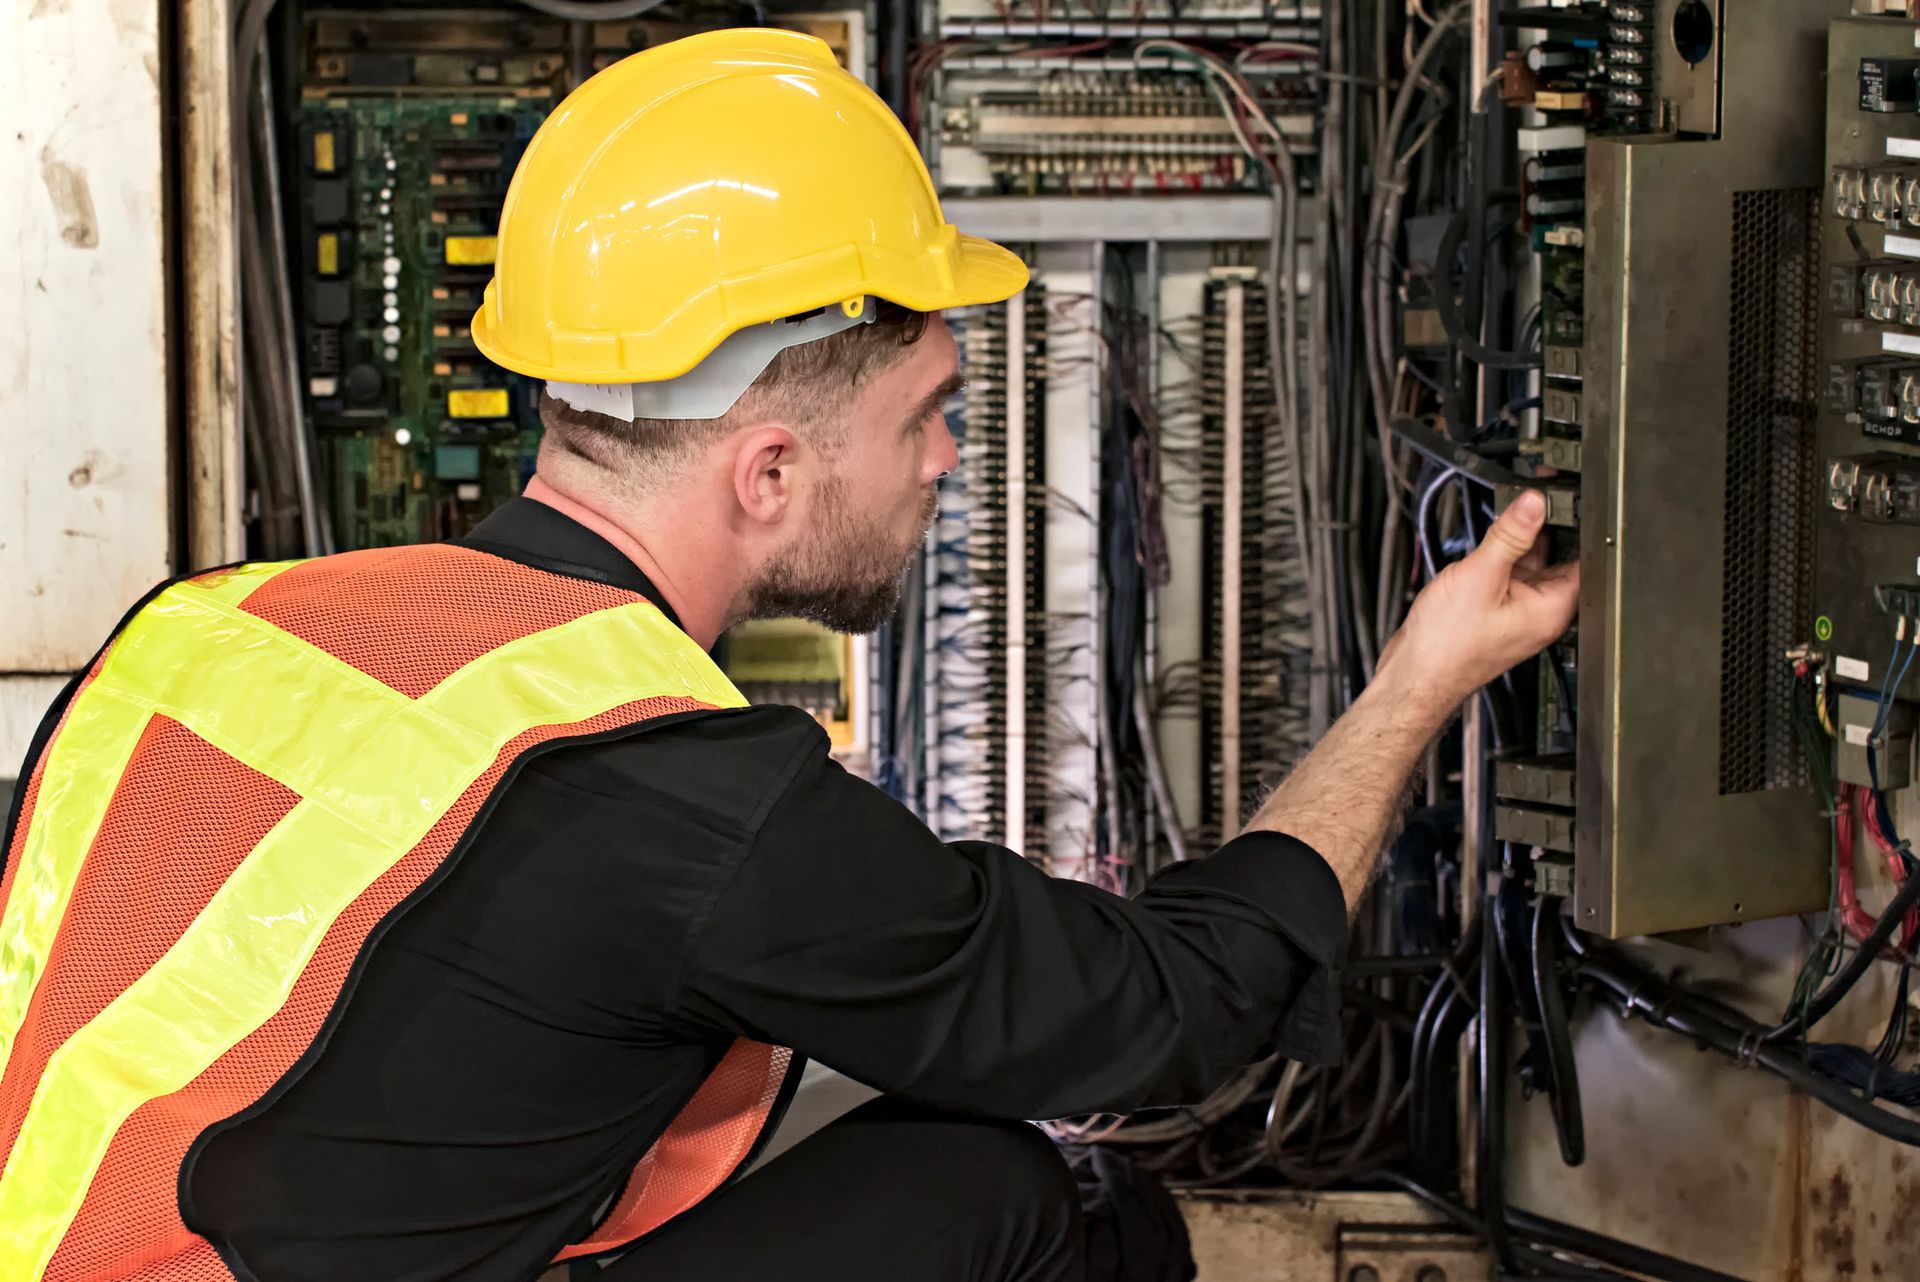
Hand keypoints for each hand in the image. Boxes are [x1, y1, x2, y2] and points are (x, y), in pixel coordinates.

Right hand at [1376, 490, 1578, 717]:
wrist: (1415, 673)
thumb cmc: (1447, 645)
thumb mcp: (1481, 577)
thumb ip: (1509, 536)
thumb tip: (1533, 505)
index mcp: (1551, 609)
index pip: (1583, 558)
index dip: (1578, 524)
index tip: (1568, 497)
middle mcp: (1540, 613)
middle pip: (1557, 558)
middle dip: (1547, 527)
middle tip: (1533, 498)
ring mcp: (1517, 613)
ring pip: (1530, 564)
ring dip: (1520, 541)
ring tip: (1507, 516)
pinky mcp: (1496, 612)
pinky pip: (1508, 575)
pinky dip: (1502, 557)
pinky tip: (1489, 544)